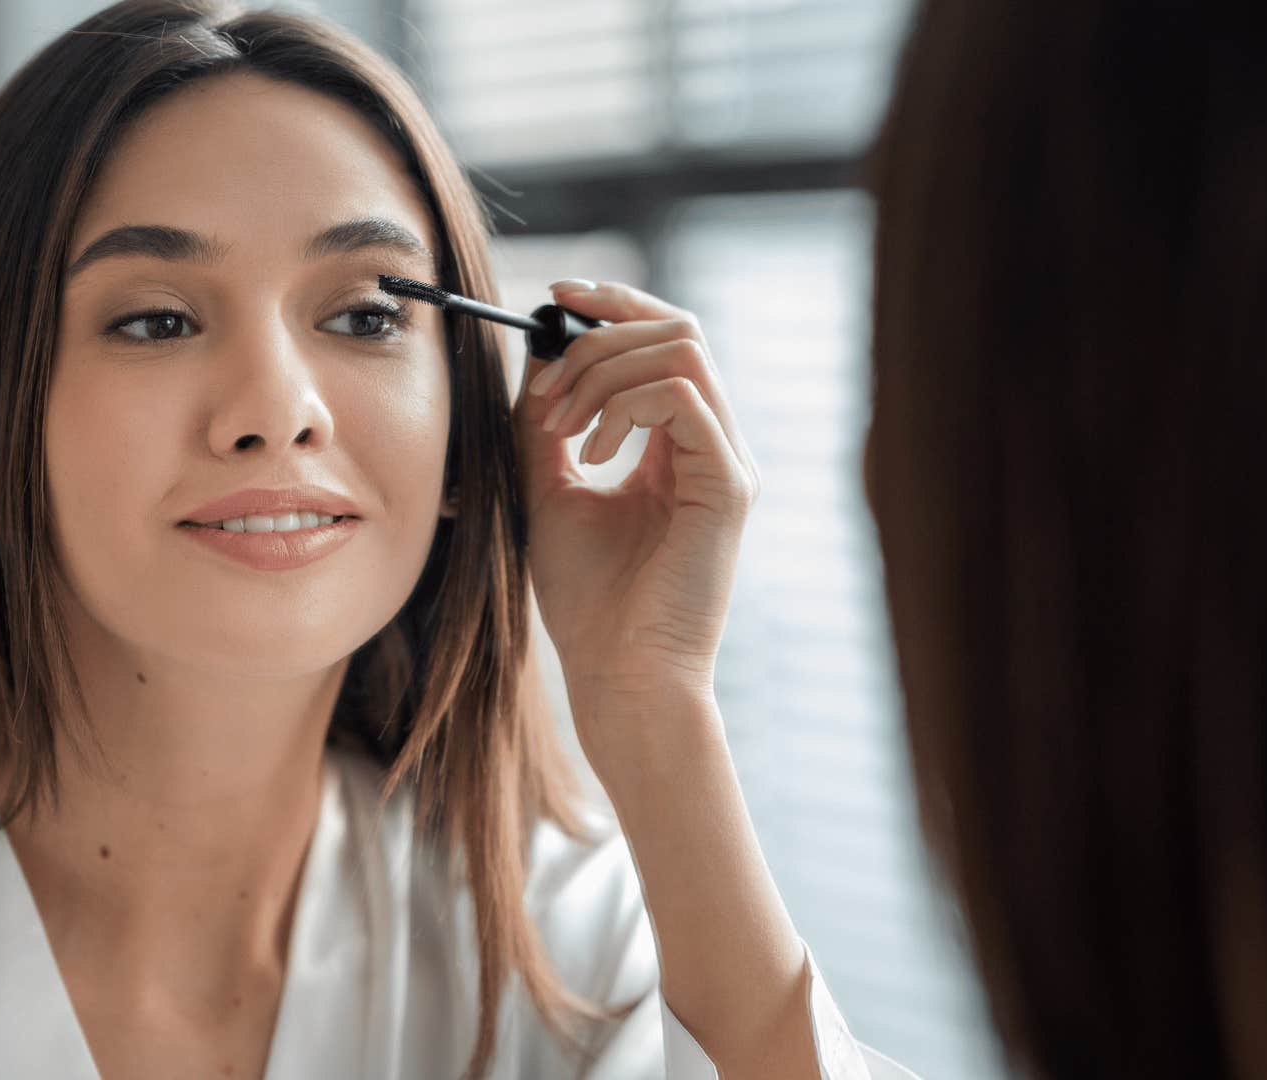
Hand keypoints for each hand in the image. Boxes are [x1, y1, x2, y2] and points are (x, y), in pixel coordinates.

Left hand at [512, 280, 759, 759]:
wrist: (619, 677)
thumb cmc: (589, 602)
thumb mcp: (549, 490)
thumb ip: (548, 424)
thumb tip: (537, 355)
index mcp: (680, 446)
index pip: (665, 340)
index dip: (614, 304)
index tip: (555, 297)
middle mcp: (713, 447)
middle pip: (679, 329)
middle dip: (600, 334)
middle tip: (547, 381)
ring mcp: (728, 464)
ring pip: (683, 351)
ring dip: (605, 371)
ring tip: (563, 425)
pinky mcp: (729, 487)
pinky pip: (684, 398)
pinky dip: (625, 407)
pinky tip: (592, 455)